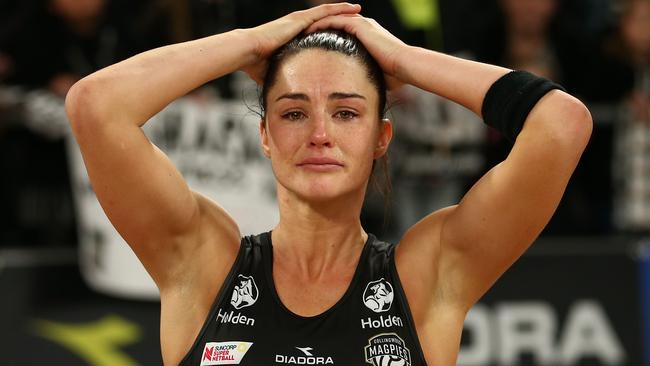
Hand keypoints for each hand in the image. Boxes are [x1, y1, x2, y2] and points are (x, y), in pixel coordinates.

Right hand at [241, 3, 360, 82]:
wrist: (248, 52)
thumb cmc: (256, 63)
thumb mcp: (277, 70)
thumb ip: (285, 77)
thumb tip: (286, 93)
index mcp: (294, 35)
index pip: (317, 31)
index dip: (330, 30)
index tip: (343, 33)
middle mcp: (298, 24)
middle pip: (325, 19)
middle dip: (340, 18)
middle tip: (356, 18)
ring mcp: (300, 20)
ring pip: (327, 12)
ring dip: (343, 10)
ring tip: (358, 9)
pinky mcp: (300, 19)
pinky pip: (324, 12)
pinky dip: (339, 9)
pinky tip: (352, 8)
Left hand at [305, 14, 407, 88]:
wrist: (405, 65)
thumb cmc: (396, 76)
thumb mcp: (377, 76)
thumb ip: (367, 79)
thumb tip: (362, 95)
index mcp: (369, 36)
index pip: (344, 31)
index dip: (328, 36)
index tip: (313, 44)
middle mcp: (365, 26)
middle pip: (336, 22)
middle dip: (320, 27)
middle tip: (303, 34)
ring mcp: (363, 24)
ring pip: (333, 19)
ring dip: (317, 23)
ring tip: (301, 30)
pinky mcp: (360, 26)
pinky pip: (335, 21)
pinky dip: (321, 24)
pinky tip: (308, 30)